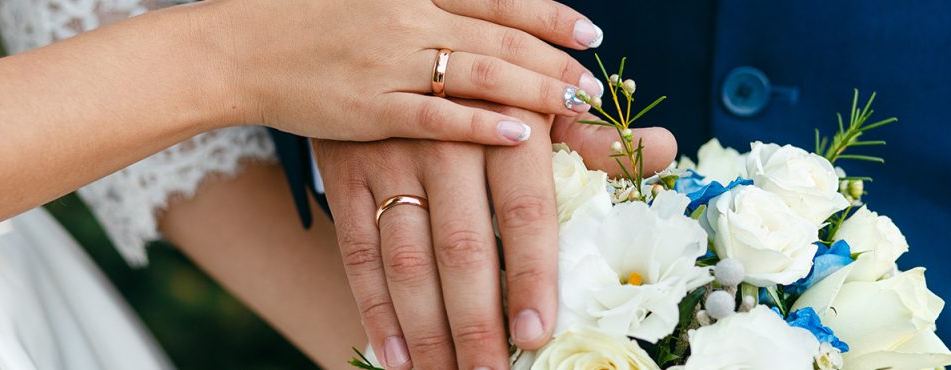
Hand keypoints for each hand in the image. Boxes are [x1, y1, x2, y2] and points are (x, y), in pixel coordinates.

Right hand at [193, 0, 604, 144]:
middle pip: (500, 38)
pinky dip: (481, 124)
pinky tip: (520, 134)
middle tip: (593, 81)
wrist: (240, 47)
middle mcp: (409, 19)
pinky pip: (436, 116)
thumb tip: (467, 25)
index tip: (590, 32)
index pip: (497, 0)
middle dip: (554, 59)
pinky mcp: (369, 109)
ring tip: (574, 105)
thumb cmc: (302, 20)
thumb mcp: (368, 2)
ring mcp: (390, 63)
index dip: (548, 17)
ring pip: (480, 74)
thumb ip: (422, 8)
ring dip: (535, 89)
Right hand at [313, 105, 675, 368]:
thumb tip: (667, 149)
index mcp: (505, 121)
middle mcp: (445, 140)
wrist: (392, 50)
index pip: (524, 211)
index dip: (530, 277)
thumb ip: (593, 137)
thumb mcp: (535, 100)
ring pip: (406, 260)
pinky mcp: (345, 175)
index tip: (535, 334)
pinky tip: (393, 354)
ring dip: (426, 330)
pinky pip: (357, 250)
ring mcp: (389, 158)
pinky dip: (374, 308)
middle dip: (476, 323)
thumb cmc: (481, 92)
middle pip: (462, 248)